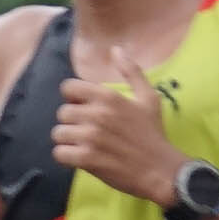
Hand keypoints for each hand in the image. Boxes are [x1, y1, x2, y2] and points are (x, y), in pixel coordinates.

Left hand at [52, 61, 190, 207]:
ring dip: (68, 141)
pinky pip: (59, 153)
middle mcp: (97, 114)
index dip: (73, 99)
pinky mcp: (87, 159)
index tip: (83, 109)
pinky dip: (66, 157)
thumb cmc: (153, 134)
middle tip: (86, 132)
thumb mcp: (149, 98)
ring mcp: (90, 137)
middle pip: (62, 113)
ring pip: (58, 134)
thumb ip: (132, 71)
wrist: (160, 170)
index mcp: (108, 97)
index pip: (68, 88)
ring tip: (83, 146)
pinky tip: (79, 158)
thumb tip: (116, 49)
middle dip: (72, 123)